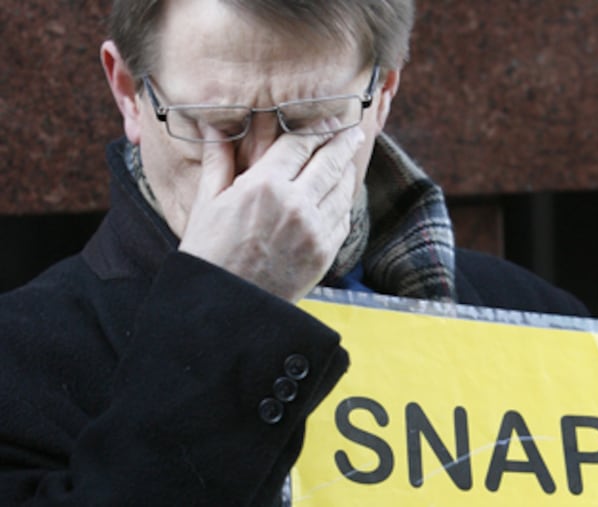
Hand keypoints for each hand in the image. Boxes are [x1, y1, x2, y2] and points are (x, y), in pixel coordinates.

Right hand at [178, 126, 365, 301]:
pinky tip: (341, 195)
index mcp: (263, 185)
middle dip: (343, 141)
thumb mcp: (206, 203)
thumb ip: (218, 161)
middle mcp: (295, 204)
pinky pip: (343, 218)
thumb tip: (213, 127)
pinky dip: (344, 202)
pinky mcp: (324, 253)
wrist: (225, 306)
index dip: (317, 128)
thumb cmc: (208, 253)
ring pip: (342, 189)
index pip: (300, 143)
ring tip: (348, 160)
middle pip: (330, 161)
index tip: (327, 120)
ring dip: (347, 171)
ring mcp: (314, 230)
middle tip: (353, 131)